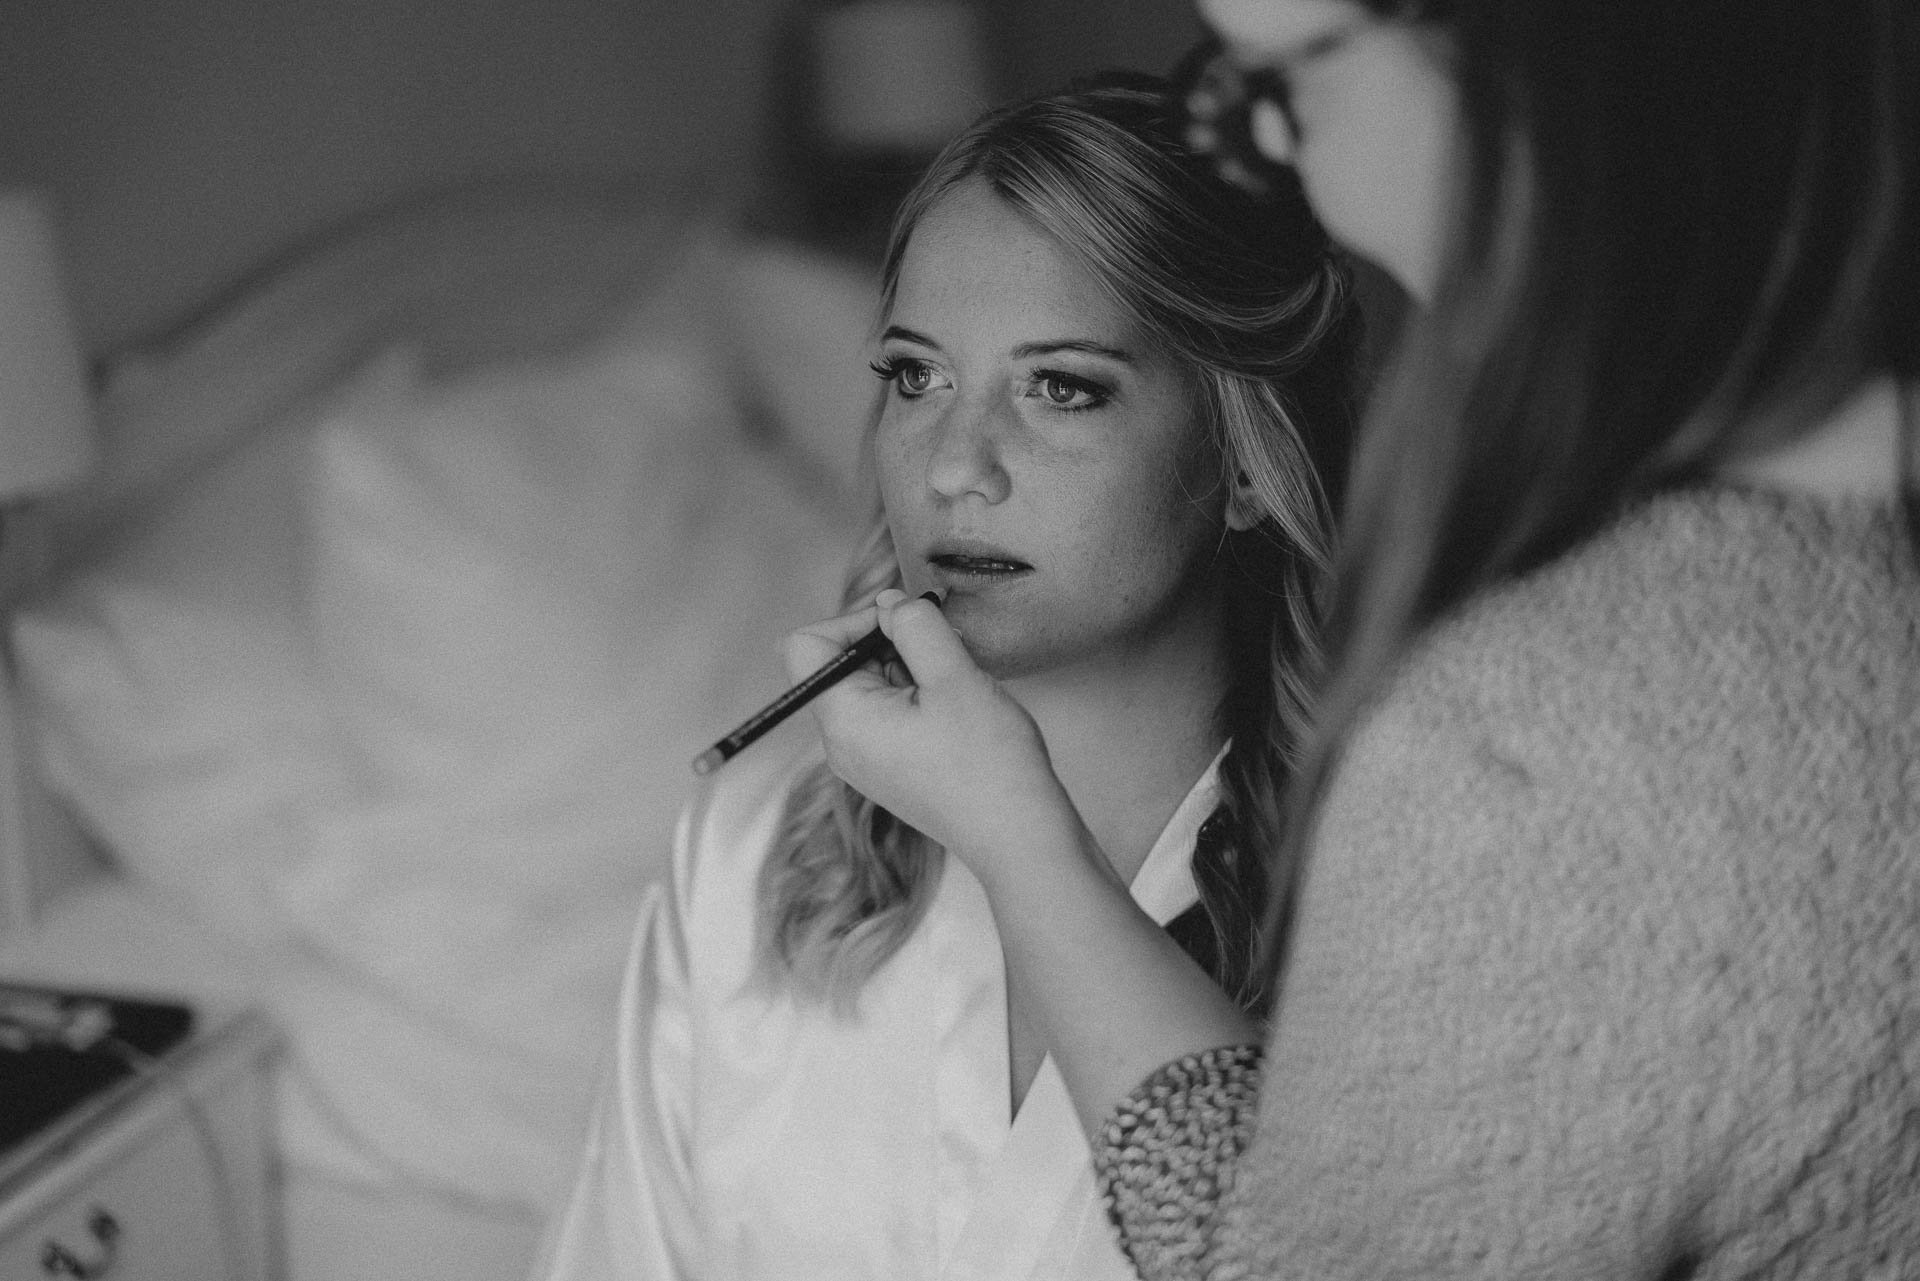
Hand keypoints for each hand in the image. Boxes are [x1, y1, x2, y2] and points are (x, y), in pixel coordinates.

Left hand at [785, 590, 1078, 877]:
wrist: (1019, 837)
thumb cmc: (989, 764)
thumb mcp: (954, 676)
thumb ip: (915, 626)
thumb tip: (889, 602)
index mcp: (843, 721)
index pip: (806, 646)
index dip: (852, 621)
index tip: (905, 625)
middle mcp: (841, 744)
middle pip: (836, 664)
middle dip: (886, 642)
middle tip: (942, 649)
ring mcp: (864, 760)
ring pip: (866, 686)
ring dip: (907, 667)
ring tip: (955, 684)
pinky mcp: (889, 769)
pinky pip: (885, 714)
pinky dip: (914, 695)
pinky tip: (955, 707)